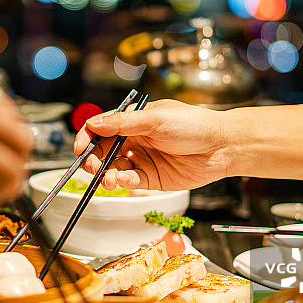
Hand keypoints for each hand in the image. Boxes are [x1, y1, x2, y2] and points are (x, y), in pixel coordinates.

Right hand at [73, 99, 228, 190]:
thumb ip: (123, 123)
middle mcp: (135, 139)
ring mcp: (142, 159)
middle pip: (103, 150)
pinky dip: (123, 182)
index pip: (101, 127)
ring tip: (108, 178)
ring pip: (114, 168)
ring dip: (106, 174)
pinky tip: (124, 180)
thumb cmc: (194, 125)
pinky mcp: (151, 178)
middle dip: (93, 159)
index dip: (87, 137)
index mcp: (134, 121)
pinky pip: (130, 181)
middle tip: (91, 166)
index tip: (79, 148)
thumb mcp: (156, 119)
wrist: (222, 147)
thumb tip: (94, 124)